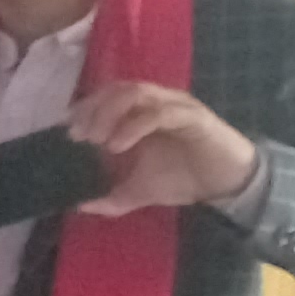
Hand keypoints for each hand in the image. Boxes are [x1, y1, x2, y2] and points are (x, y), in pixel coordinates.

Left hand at [74, 81, 262, 213]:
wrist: (225, 185)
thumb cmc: (182, 179)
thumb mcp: (137, 191)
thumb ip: (109, 198)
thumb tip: (79, 206)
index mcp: (141, 112)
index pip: (106, 96)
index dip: (85, 109)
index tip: (69, 134)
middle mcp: (157, 102)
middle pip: (117, 89)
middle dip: (93, 110)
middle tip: (79, 137)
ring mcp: (176, 106)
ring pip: (136, 92)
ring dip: (109, 113)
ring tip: (97, 141)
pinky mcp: (194, 117)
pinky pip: (160, 112)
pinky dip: (134, 125)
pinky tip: (118, 146)